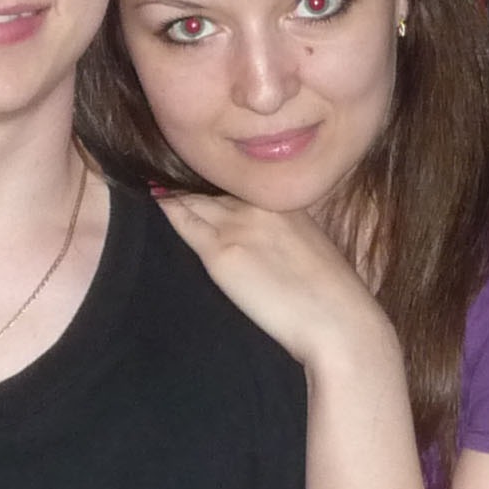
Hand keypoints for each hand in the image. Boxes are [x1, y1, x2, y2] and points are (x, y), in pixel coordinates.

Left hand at [152, 192, 395, 372]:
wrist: (340, 325)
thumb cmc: (333, 299)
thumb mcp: (312, 249)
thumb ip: (286, 233)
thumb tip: (267, 243)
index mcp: (284, 201)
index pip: (237, 180)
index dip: (214, 176)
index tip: (195, 169)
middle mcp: (260, 204)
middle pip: (214, 183)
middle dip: (190, 176)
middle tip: (160, 163)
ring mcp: (239, 225)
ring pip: (194, 197)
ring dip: (173, 186)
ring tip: (148, 174)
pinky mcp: (221, 253)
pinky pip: (184, 222)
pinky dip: (166, 206)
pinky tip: (151, 193)